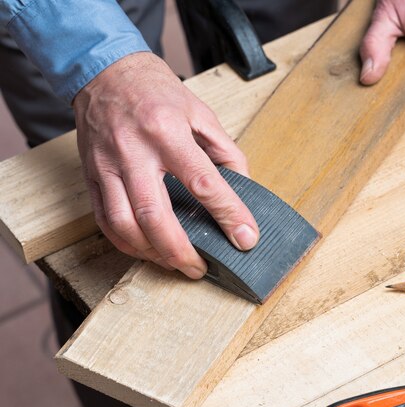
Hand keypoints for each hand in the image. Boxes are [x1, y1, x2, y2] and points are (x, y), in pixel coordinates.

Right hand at [73, 52, 258, 278]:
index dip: (228, 215)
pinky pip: (104, 221)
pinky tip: (147, 250)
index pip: (203, 182)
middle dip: (181, 251)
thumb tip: (243, 188)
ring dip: (152, 254)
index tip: (246, 239)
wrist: (105, 73)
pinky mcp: (91, 176)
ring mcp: (107, 166)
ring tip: (176, 263)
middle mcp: (134, 151)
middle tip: (201, 268)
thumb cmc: (156, 92)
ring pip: (124, 225)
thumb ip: (225, 151)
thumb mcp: (201, 112)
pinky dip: (126, 244)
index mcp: (168, 131)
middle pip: (156, 215)